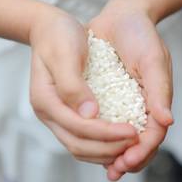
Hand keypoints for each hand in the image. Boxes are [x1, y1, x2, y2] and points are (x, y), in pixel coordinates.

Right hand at [29, 8, 137, 164]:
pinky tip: (120, 140)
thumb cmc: (58, 37)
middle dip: (109, 148)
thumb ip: (73, 85)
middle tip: (135, 143)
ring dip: (106, 151)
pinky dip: (102, 144)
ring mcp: (58, 115)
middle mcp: (50, 113)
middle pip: (78, 144)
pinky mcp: (68, 113)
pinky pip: (84, 138)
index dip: (106, 133)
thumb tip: (90, 114)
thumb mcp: (65, 54)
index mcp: (46, 99)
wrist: (51, 30)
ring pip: (80, 146)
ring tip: (131, 146)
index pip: (79, 127)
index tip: (132, 131)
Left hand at [88, 0, 172, 179]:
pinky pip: (108, 123)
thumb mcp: (153, 59)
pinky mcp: (109, 97)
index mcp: (157, 99)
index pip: (154, 132)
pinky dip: (102, 138)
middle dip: (130, 158)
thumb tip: (167, 121)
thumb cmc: (140, 36)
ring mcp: (126, 103)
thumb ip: (160, 90)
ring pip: (123, 136)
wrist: (121, 18)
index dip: (143, 149)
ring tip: (106, 168)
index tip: (128, 161)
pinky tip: (93, 147)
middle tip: (115, 171)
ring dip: (115, 154)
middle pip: (140, 141)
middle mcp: (142, 105)